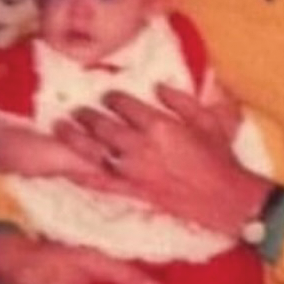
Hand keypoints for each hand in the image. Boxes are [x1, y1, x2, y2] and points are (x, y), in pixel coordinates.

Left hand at [53, 84, 269, 235]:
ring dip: (74, 138)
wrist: (222, 197)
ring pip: (93, 150)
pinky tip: (68, 167)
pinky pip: (99, 181)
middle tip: (77, 109)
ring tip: (60, 127)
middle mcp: (140, 146)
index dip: (112, 97)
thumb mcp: (208, 120)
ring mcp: (132, 170)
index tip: (107, 95)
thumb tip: (159, 86)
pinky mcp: (131, 191)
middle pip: (102, 125)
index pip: (124, 105)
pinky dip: (82, 174)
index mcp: (159, 125)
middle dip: (86, 115)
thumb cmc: (219, 157)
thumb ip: (182, 100)